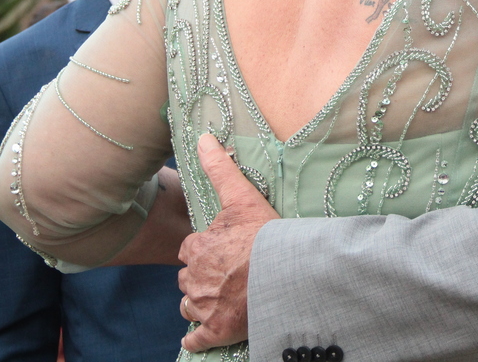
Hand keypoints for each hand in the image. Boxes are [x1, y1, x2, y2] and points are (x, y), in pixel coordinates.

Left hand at [178, 134, 278, 352]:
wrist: (288, 274)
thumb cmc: (266, 236)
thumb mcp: (242, 197)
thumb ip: (220, 169)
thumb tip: (203, 138)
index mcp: (198, 248)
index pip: (190, 249)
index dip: (203, 249)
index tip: (220, 250)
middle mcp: (196, 279)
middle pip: (188, 278)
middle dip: (201, 276)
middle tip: (225, 274)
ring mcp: (205, 307)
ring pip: (189, 306)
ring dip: (199, 303)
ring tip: (220, 298)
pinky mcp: (216, 331)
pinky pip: (196, 338)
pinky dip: (197, 337)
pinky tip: (204, 333)